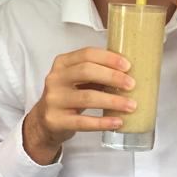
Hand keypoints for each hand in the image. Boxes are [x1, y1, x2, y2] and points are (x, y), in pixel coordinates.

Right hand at [22, 47, 134, 164]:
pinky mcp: (56, 120)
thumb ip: (96, 73)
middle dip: (112, 77)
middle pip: (86, 71)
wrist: (44, 122)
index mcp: (62, 63)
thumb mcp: (76, 79)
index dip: (108, 58)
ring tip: (131, 105)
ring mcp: (54, 100)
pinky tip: (117, 122)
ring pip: (87, 97)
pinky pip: (83, 122)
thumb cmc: (68, 96)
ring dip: (112, 101)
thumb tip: (128, 73)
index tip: (127, 66)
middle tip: (131, 84)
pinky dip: (103, 122)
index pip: (86, 54)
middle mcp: (55, 79)